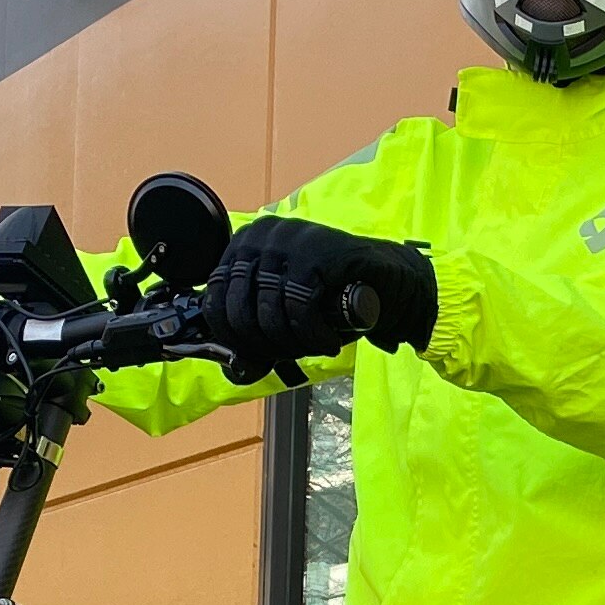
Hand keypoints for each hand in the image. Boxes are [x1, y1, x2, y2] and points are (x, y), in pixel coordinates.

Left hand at [199, 216, 436, 381]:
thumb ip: (258, 331)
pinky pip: (299, 307)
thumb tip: (236, 369)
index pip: (215, 301)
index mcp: (243, 245)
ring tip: (314, 347)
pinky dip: (313, 335)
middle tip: (291, 355)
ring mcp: (289, 240)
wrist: (389, 281)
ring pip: (268, 312)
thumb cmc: (334, 299)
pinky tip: (328, 342)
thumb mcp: (286, 311)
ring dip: (292, 344)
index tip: (258, 357)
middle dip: (265, 345)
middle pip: (239, 310)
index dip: (234, 339)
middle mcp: (261, 236)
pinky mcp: (317, 251)